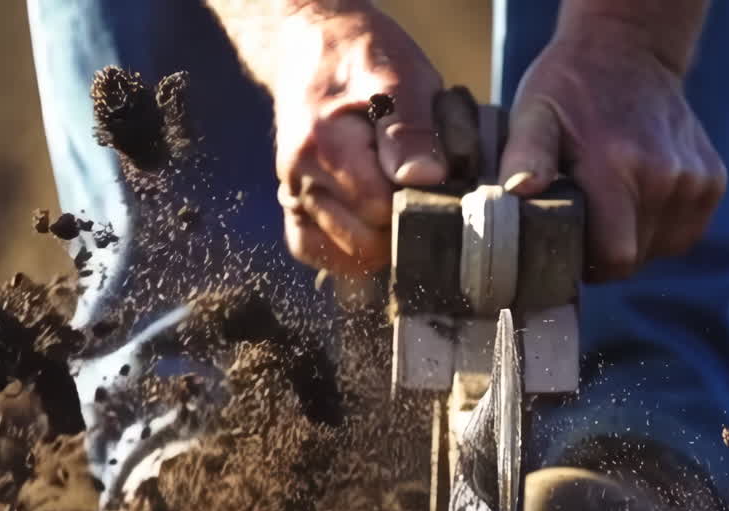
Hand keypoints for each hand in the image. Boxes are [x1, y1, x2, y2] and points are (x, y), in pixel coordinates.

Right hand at [264, 4, 446, 274]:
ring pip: (341, 254)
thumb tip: (426, 179)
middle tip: (421, 191)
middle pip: (363, 242)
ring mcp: (291, 193)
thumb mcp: (402, 77)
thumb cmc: (363, 54)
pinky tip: (369, 229)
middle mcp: (300, 178)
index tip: (437, 182)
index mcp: (325, 147)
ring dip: (377, 239)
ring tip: (397, 203)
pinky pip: (311, 248)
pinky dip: (343, 250)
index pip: (382, 212)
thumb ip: (413, 130)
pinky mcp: (291, 201)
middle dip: (402, 224)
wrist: (314, 39)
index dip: (419, 203)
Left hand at [498, 16, 724, 281]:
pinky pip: (685, 232)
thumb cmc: (569, 89)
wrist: (627, 50)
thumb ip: (524, 156)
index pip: (615, 258)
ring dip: (635, 240)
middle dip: (606, 252)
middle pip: (636, 258)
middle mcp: (666, 177)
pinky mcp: (713, 180)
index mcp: (618, 168)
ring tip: (610, 204)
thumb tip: (518, 191)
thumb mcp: (532, 114)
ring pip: (662, 249)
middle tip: (584, 220)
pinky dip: (660, 227)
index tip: (568, 246)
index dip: (588, 266)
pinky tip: (637, 197)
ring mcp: (696, 179)